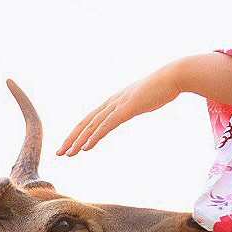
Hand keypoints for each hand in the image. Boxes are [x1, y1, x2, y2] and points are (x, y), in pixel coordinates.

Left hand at [56, 64, 181, 156]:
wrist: (173, 77)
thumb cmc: (160, 89)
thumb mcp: (142, 100)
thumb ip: (133, 105)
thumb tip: (131, 108)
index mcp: (113, 102)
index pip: (90, 120)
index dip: (77, 133)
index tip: (68, 146)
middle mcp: (111, 103)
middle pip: (85, 123)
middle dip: (71, 139)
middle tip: (59, 153)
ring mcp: (118, 105)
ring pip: (92, 126)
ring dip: (79, 141)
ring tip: (68, 154)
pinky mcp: (127, 109)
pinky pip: (107, 126)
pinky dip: (94, 137)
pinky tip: (86, 148)